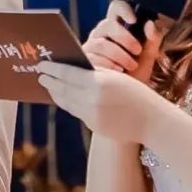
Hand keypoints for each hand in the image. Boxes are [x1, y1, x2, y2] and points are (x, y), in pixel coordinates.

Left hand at [37, 59, 158, 142]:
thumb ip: (96, 72)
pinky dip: (68, 103)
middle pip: (63, 89)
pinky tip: (65, 97)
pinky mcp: (93, 126)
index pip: (68, 74)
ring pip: (67, 102)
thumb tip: (74, 68)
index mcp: (99, 83)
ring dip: (56, 93)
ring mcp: (91, 116)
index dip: (53, 69)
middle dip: (50, 81)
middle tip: (40, 74)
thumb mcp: (118, 76)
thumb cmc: (138, 93)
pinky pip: (76, 111)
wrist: (151, 121)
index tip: (42, 64)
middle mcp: (92, 101)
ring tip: (49, 85)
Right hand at [84, 0, 165, 80]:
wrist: (126, 98)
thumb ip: (153, 39)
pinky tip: (118, 72)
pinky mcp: (84, 63)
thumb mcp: (148, 56)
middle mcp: (101, 34)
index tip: (133, 19)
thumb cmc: (135, 74)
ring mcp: (90, 48)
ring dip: (119, 54)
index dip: (123, 9)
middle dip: (124, 37)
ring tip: (131, 65)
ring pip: (101, 43)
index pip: (115, 9)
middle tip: (137, 50)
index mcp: (116, 27)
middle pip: (107, 24)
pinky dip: (108, 65)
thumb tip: (151, 24)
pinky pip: (93, 59)